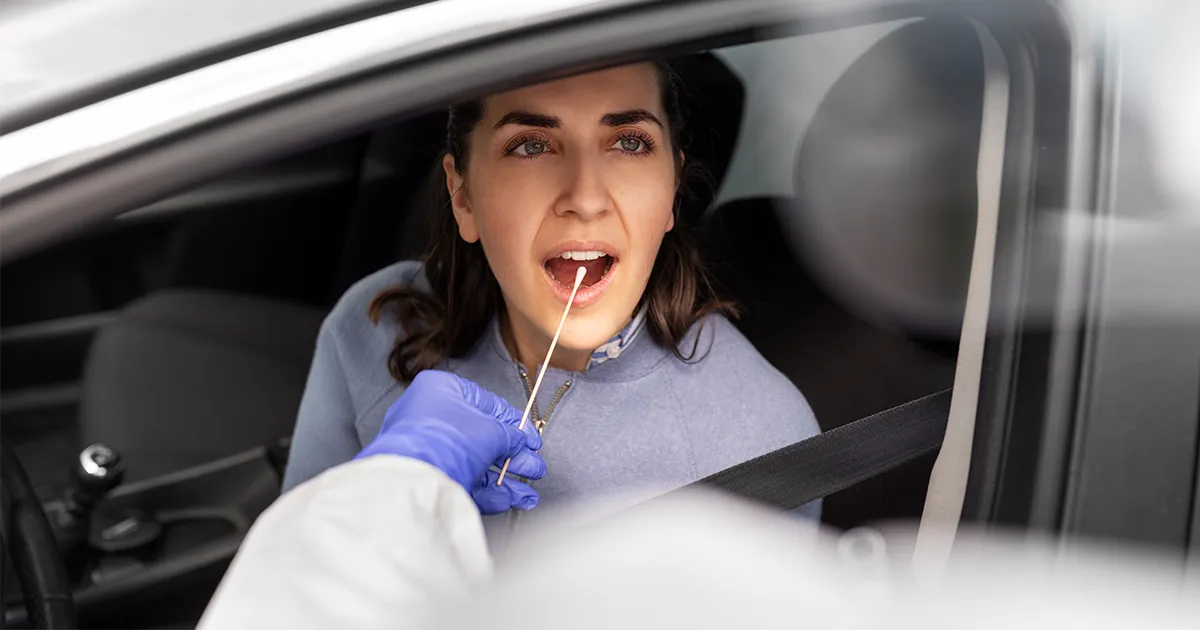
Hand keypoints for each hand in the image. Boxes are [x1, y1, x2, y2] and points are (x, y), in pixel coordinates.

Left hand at [356, 370, 545, 513]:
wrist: (415, 476)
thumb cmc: (445, 439)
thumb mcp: (491, 430)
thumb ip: (510, 435)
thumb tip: (518, 441)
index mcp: (441, 390)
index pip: (486, 404)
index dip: (514, 423)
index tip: (531, 439)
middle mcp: (430, 416)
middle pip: (482, 437)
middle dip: (512, 456)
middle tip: (533, 466)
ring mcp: (426, 448)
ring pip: (474, 463)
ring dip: (504, 479)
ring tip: (526, 492)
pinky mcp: (426, 477)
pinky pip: (461, 481)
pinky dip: (487, 491)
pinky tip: (507, 500)